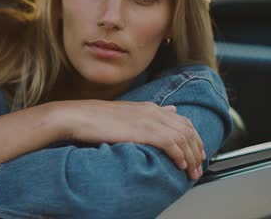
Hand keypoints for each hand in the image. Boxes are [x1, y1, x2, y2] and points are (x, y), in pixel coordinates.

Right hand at [49, 100, 205, 179]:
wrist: (79, 117)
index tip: (196, 151)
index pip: (182, 120)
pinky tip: (180, 165)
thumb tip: (170, 110)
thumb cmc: (94, 118)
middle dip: (197, 149)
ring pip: (183, 138)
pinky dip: (180, 156)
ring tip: (192, 171)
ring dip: (191, 157)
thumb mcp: (125, 113)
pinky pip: (172, 144)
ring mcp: (150, 120)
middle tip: (199, 165)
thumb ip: (147, 114)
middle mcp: (153, 111)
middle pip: (187, 130)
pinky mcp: (145, 131)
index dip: (193, 137)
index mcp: (148, 107)